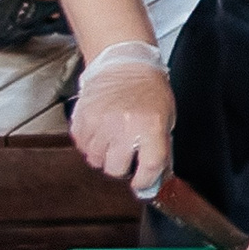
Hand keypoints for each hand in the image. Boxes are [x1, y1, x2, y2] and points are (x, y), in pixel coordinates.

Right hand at [70, 41, 175, 198]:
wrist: (124, 65)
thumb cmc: (149, 90)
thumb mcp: (166, 118)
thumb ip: (161, 147)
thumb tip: (157, 177)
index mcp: (150, 125)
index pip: (150, 166)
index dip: (147, 181)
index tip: (144, 184)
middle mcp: (124, 126)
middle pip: (117, 169)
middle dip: (123, 167)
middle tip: (128, 155)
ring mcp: (99, 124)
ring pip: (96, 161)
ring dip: (105, 156)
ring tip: (115, 138)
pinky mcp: (81, 121)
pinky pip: (82, 148)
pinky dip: (91, 145)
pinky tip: (102, 131)